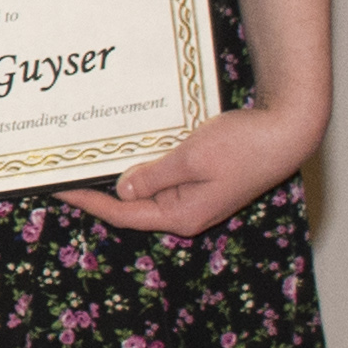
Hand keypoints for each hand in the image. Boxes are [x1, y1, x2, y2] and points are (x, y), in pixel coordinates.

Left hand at [69, 99, 319, 237]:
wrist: (289, 131)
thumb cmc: (244, 145)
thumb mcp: (191, 157)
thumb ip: (153, 176)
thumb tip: (121, 189)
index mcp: (182, 215)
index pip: (121, 213)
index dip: (87, 201)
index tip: (58, 189)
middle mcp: (186, 213)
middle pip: (131, 205)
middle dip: (100, 188)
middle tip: (69, 170)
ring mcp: (196, 198)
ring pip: (148, 189)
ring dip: (123, 173)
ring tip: (93, 158)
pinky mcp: (205, 182)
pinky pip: (165, 177)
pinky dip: (146, 164)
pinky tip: (131, 148)